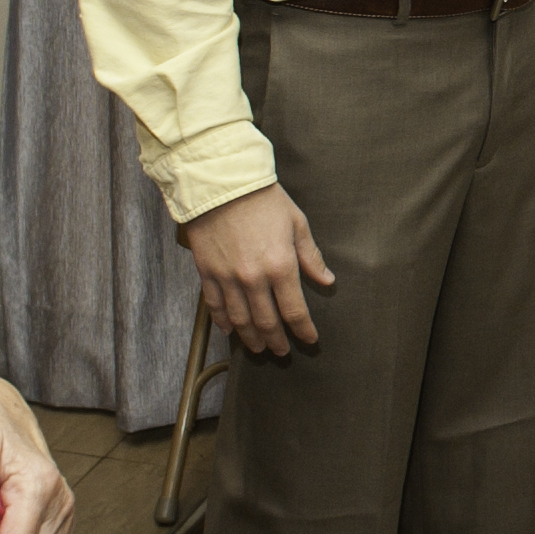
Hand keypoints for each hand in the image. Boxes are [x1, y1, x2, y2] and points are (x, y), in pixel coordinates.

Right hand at [185, 182, 333, 357]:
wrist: (221, 182)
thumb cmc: (262, 198)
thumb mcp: (296, 223)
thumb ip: (311, 257)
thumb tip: (327, 281)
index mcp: (281, 266)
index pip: (295, 310)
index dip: (303, 330)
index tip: (309, 339)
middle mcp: (254, 278)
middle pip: (267, 322)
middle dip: (277, 340)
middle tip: (282, 351)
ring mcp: (228, 278)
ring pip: (240, 320)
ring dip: (251, 338)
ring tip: (259, 348)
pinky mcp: (207, 272)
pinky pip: (215, 306)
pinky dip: (223, 321)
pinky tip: (230, 329)